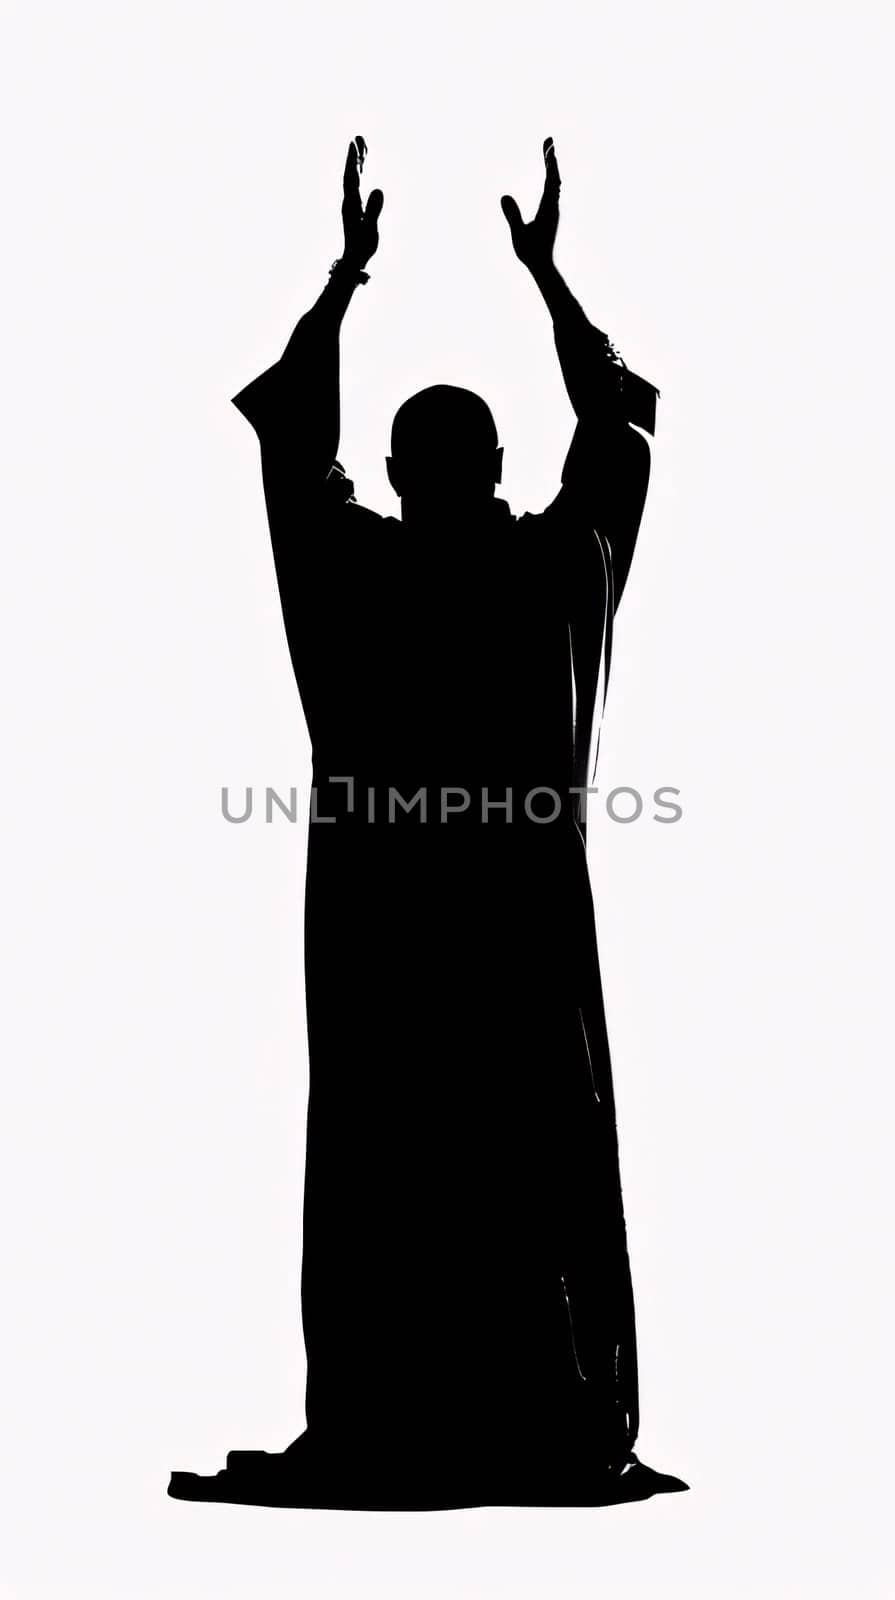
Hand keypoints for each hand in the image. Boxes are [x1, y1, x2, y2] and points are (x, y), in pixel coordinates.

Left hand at [341, 135, 383, 269]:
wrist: (354, 259)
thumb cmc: (362, 246)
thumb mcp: (370, 228)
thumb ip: (373, 209)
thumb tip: (378, 189)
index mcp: (352, 203)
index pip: (351, 177)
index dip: (352, 160)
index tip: (353, 144)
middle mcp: (349, 201)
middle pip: (350, 173)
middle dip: (354, 156)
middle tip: (357, 137)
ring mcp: (352, 204)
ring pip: (353, 178)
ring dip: (357, 162)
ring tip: (362, 145)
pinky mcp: (355, 208)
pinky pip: (357, 185)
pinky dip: (360, 173)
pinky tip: (363, 167)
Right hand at [500, 137, 559, 271]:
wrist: (544, 267)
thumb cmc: (532, 253)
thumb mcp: (519, 234)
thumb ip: (512, 215)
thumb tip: (504, 196)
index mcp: (548, 208)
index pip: (551, 181)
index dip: (550, 163)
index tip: (550, 147)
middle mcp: (554, 207)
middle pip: (554, 177)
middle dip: (551, 159)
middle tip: (549, 140)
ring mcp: (553, 210)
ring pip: (555, 184)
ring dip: (551, 167)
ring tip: (549, 152)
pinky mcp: (551, 215)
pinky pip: (552, 192)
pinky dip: (551, 179)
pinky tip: (550, 178)